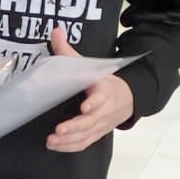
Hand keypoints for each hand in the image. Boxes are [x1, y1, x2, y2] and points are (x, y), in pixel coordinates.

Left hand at [44, 25, 133, 151]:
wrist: (128, 99)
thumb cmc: (103, 81)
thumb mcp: (91, 66)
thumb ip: (70, 52)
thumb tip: (55, 31)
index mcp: (104, 90)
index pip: (101, 98)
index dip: (94, 103)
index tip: (85, 107)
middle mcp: (105, 110)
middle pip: (92, 121)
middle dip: (76, 127)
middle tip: (59, 130)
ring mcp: (102, 124)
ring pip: (87, 135)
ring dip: (69, 140)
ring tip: (52, 140)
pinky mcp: (97, 134)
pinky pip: (85, 143)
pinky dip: (70, 147)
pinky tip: (55, 145)